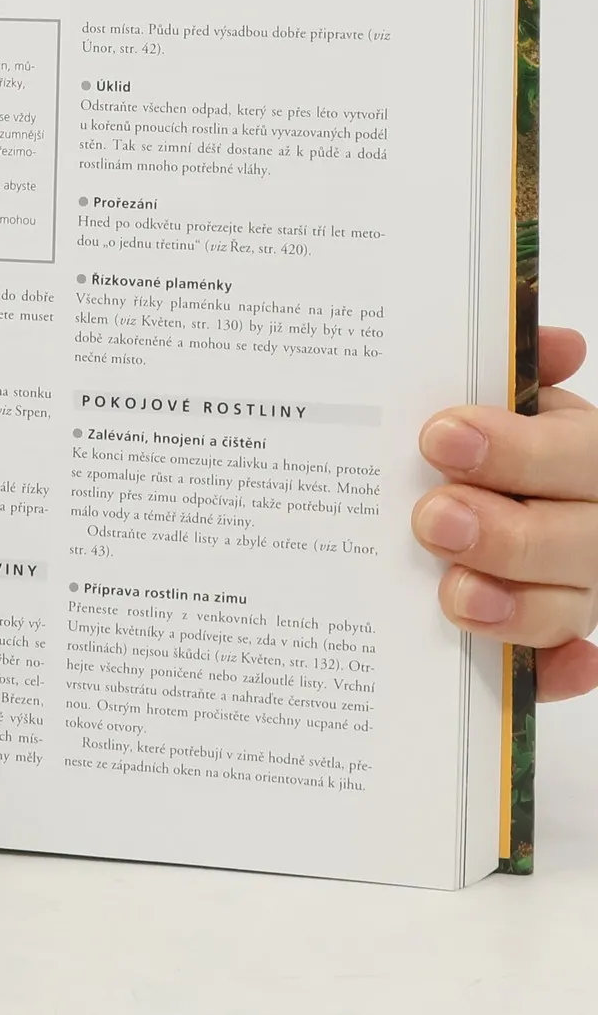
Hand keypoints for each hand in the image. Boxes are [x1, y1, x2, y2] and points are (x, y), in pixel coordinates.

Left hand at [413, 325, 597, 701]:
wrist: (458, 483)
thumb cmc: (483, 438)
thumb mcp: (505, 397)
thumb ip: (523, 369)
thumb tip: (556, 342)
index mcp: (583, 453)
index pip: (577, 454)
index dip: (517, 450)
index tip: (440, 437)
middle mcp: (592, 524)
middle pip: (577, 539)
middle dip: (506, 532)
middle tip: (433, 518)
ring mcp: (576, 586)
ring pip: (568, 606)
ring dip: (516, 605)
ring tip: (454, 593)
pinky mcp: (549, 640)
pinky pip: (562, 667)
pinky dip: (554, 672)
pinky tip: (538, 670)